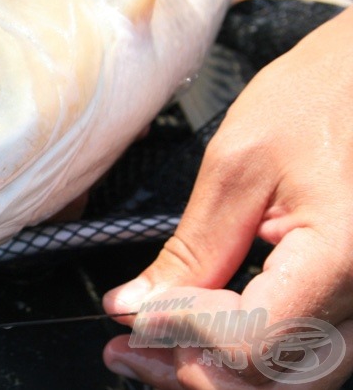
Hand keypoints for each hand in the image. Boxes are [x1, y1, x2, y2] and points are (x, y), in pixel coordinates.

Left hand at [103, 6, 352, 387]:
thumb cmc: (319, 98)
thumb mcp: (236, 166)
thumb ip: (188, 250)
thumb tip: (133, 307)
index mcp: (343, 256)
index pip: (253, 340)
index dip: (184, 331)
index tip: (138, 311)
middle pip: (270, 379)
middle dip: (186, 367)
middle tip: (126, 346)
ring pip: (285, 380)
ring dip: (210, 371)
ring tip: (150, 342)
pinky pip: (298, 354)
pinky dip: (241, 355)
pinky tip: (195, 333)